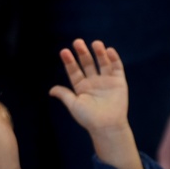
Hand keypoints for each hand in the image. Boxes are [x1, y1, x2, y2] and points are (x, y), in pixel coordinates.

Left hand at [49, 38, 142, 168]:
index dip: (69, 61)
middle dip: (83, 53)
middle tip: (77, 42)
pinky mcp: (119, 82)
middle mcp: (94, 81)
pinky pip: (117, 68)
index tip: (64, 52)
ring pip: (102, 63)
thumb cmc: (89, 118)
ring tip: (95, 44)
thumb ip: (64, 95)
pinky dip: (114, 59)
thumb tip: (51, 90)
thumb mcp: (73, 105)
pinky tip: (109, 51)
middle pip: (87, 63)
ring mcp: (107, 81)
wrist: (107, 126)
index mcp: (82, 87)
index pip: (74, 70)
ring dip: (99, 53)